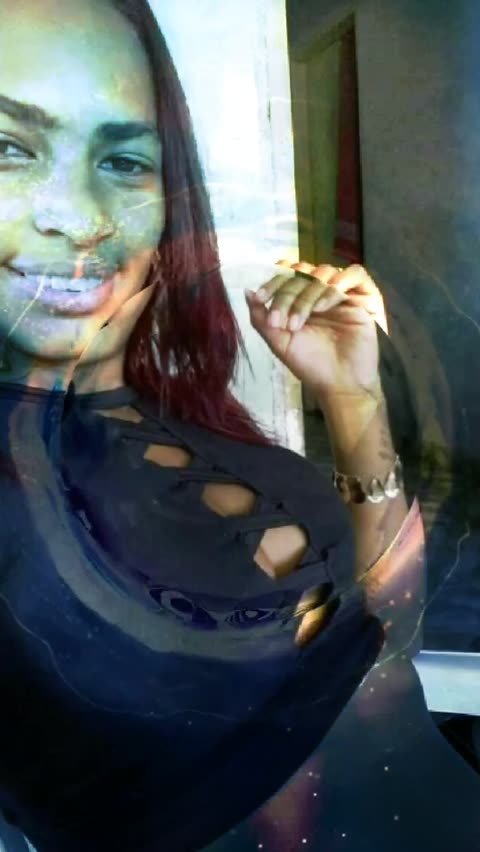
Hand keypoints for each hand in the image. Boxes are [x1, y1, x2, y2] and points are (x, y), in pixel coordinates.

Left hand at [245, 260, 386, 401]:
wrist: (340, 384)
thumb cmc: (311, 365)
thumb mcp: (279, 342)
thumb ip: (261, 318)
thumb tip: (247, 291)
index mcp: (301, 300)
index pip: (287, 275)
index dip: (273, 282)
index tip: (261, 298)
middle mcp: (321, 293)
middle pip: (303, 272)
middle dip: (287, 294)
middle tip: (281, 322)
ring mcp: (341, 294)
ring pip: (324, 272)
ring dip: (307, 294)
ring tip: (300, 323)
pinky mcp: (364, 298)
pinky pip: (355, 274)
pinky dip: (335, 286)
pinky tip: (324, 307)